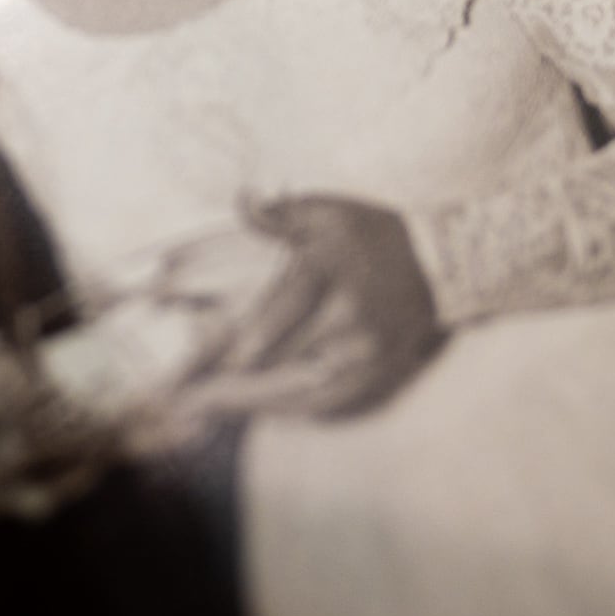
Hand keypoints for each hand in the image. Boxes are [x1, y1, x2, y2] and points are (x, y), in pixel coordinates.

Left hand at [60, 199, 440, 438]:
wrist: (435, 269)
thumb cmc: (368, 234)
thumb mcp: (326, 211)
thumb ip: (279, 213)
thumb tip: (241, 202)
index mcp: (332, 270)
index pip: (280, 310)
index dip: (239, 341)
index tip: (204, 360)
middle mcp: (350, 317)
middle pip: (280, 359)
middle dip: (227, 380)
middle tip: (179, 396)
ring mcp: (365, 354)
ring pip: (297, 390)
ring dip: (246, 403)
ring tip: (200, 411)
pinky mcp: (374, 377)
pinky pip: (323, 405)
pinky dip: (282, 410)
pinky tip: (248, 413)